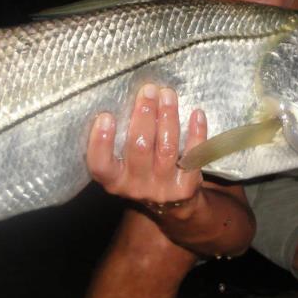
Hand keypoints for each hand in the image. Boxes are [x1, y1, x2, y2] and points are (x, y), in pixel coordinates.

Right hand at [87, 84, 207, 214]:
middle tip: (148, 90)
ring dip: (168, 117)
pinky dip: (197, 133)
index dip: (101, 142)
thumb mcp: (123, 166)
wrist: (171, 207)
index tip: (106, 115)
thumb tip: (128, 96)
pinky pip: (193, 157)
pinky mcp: (186, 187)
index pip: (101, 164)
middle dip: (144, 115)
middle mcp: (136, 186)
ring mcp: (163, 188)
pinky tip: (197, 113)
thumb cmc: (141, 172)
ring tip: (168, 94)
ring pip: (166, 149)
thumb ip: (120, 141)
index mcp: (114, 180)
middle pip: (139, 148)